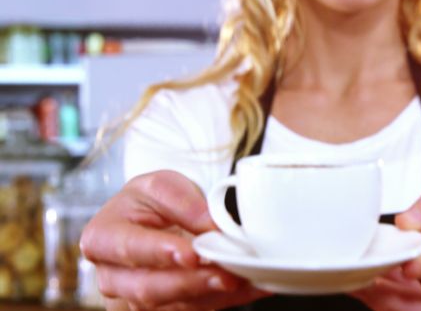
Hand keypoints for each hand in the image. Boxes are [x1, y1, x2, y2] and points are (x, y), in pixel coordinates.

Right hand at [80, 170, 268, 310]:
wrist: (155, 220)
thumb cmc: (151, 201)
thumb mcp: (162, 185)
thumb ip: (182, 203)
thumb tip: (210, 228)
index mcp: (102, 238)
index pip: (129, 248)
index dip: (160, 253)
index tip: (191, 254)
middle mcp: (114, 276)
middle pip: (149, 288)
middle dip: (192, 282)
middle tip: (226, 274)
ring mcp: (136, 299)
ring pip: (175, 305)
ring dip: (214, 294)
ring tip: (245, 279)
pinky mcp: (166, 309)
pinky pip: (199, 309)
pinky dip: (231, 298)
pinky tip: (255, 285)